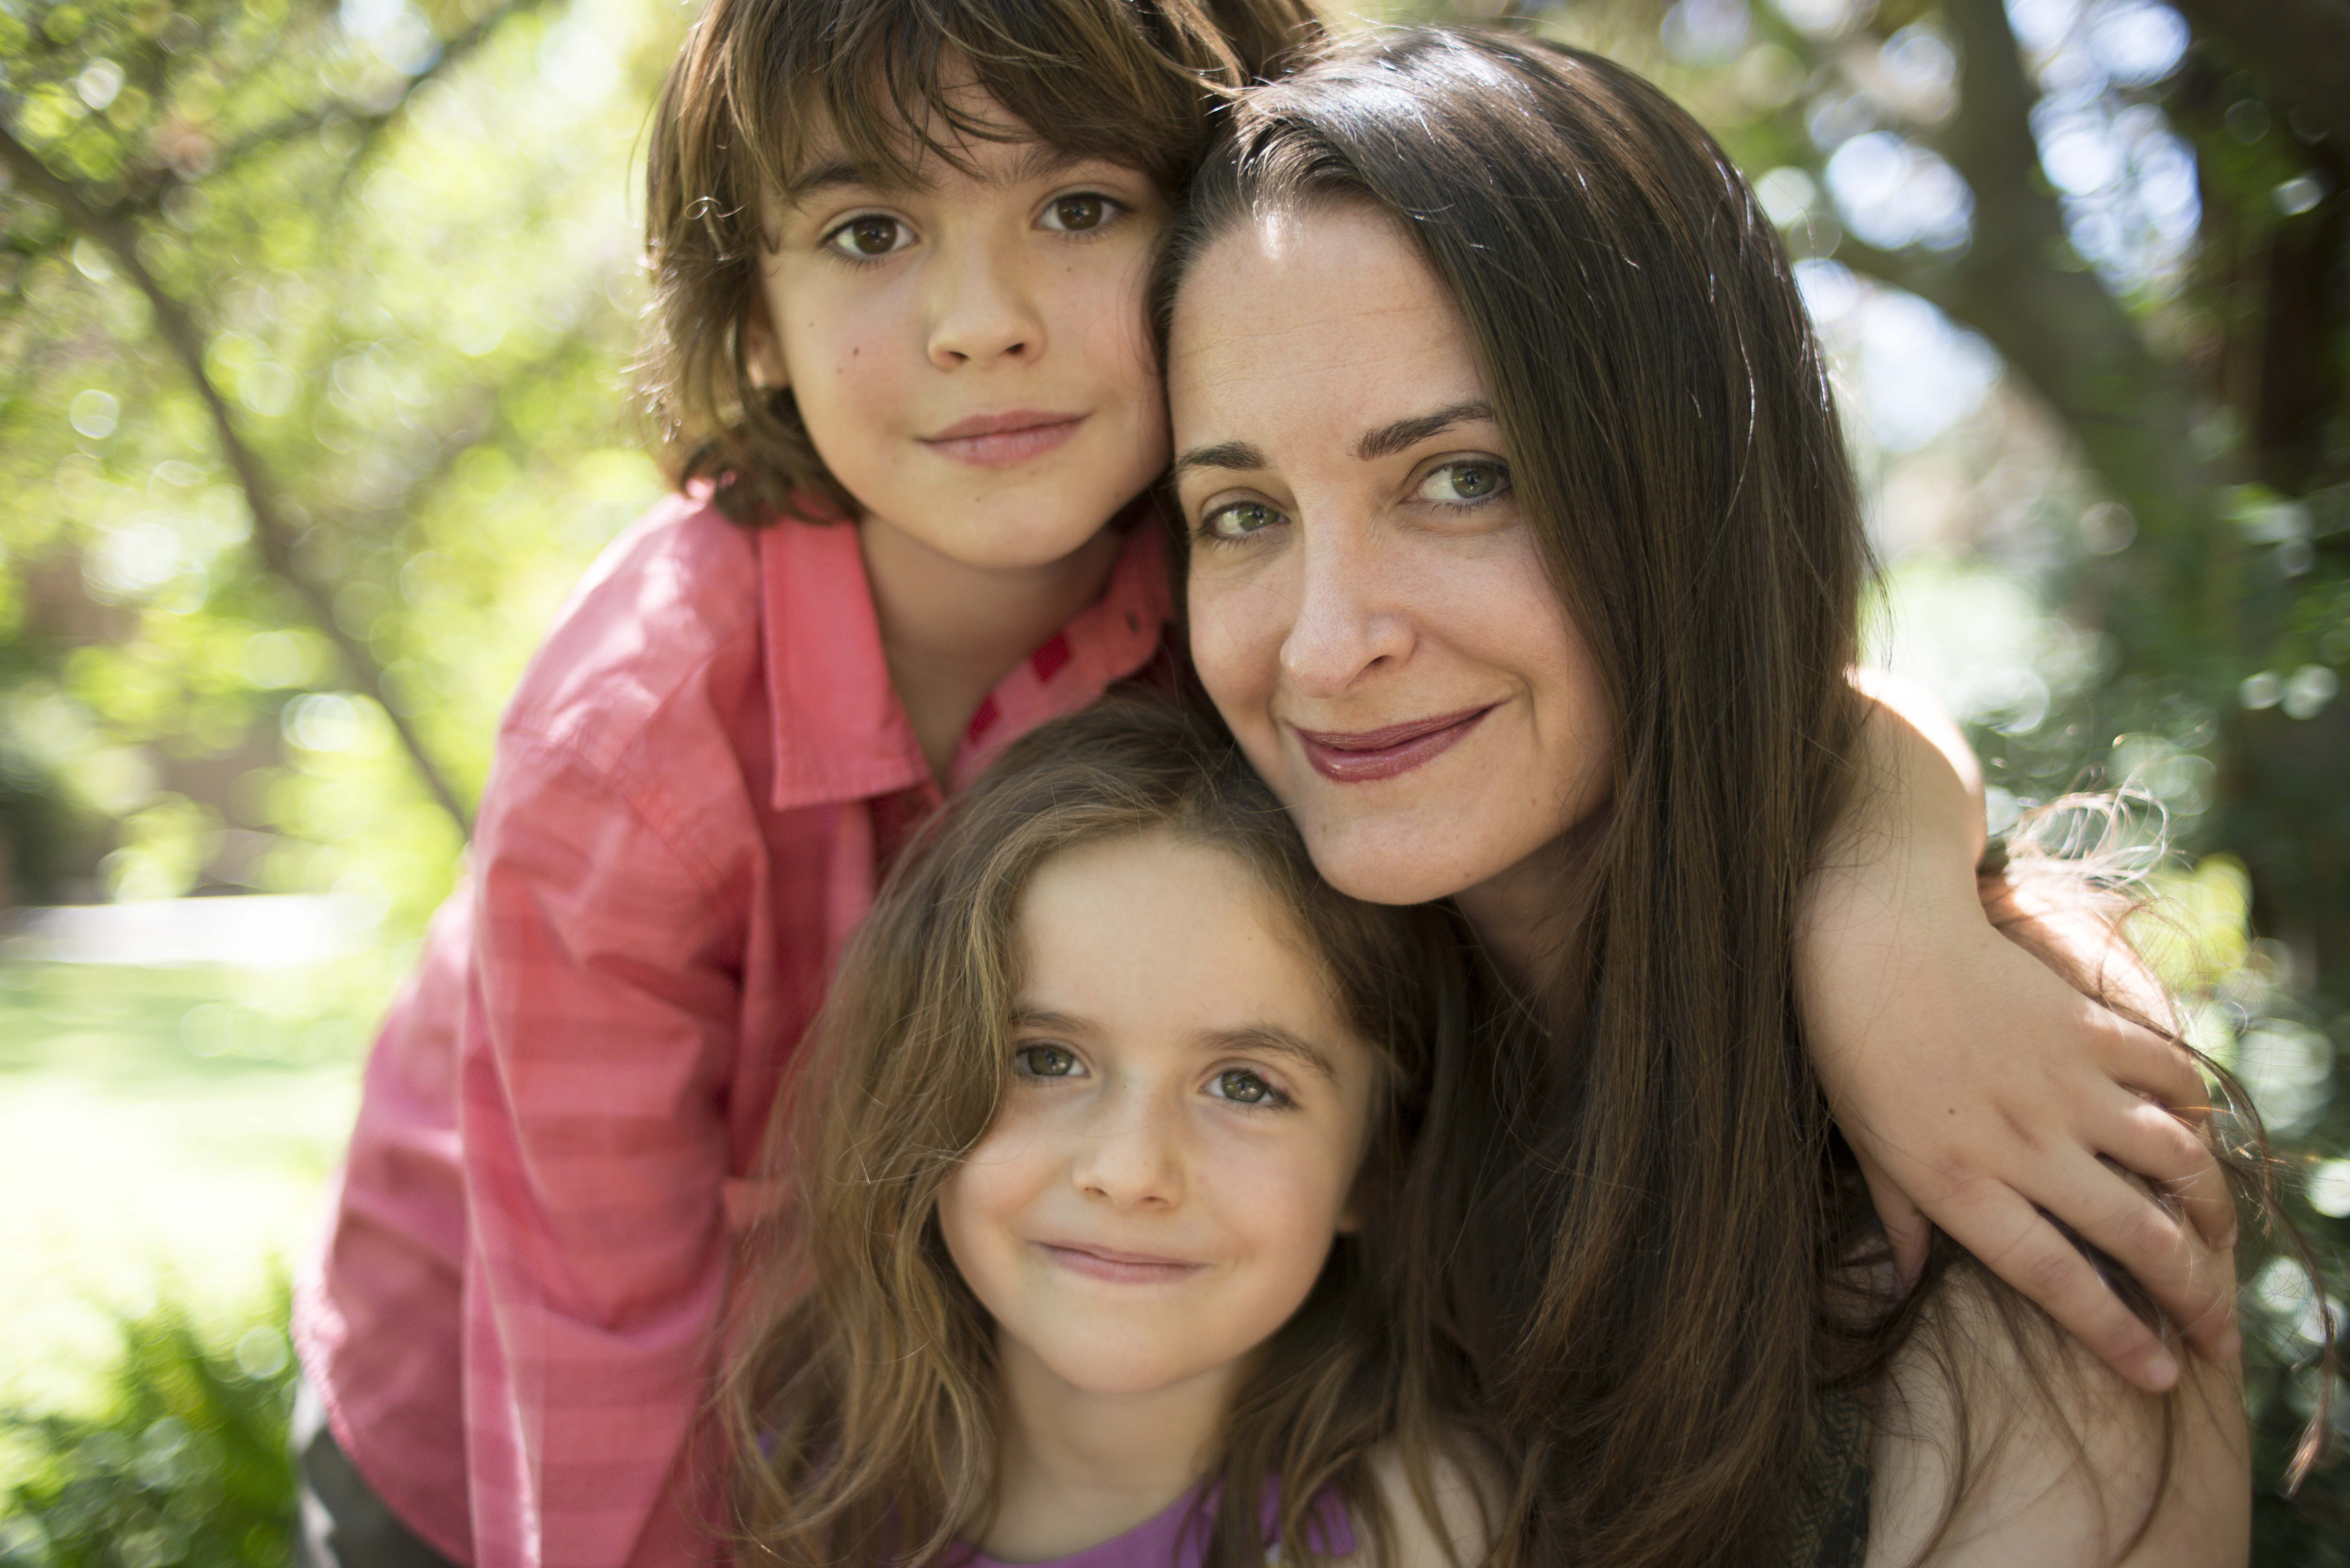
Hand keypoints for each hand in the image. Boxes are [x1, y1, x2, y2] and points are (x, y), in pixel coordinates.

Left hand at [1812, 865, 2239, 1393]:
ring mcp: (2063, 1084)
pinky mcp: (2086, 1028)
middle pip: (2134, 1237)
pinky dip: (2192, 1107)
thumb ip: (1897, 1216)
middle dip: (2191, 1299)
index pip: (2055, 1279)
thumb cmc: (1852, 1043)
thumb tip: (1898, 1287)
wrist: (1874, 935)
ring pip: (2172, 1163)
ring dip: (2210, 1212)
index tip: (2159, 1378)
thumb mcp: (1864, 1142)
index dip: (2113, 1334)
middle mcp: (2024, 1143)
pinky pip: (2163, 1075)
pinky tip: (2196, 1133)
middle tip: (2218, 1340)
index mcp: (1963, 1181)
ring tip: (2219, 1245)